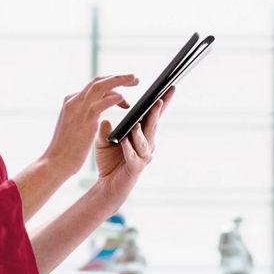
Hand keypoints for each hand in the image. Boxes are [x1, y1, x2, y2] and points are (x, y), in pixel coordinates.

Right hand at [43, 74, 138, 181]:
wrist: (56, 161)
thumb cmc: (67, 148)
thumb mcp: (76, 127)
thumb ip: (85, 116)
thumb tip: (98, 115)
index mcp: (72, 102)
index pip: (94, 85)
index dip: (111, 83)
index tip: (124, 85)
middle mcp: (74, 101)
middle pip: (98, 81)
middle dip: (118, 77)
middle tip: (135, 78)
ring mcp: (78, 108)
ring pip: (100, 86)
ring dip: (120, 81)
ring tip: (135, 81)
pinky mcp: (85, 119)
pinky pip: (101, 103)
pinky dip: (113, 98)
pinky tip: (124, 98)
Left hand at [94, 85, 174, 201]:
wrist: (107, 185)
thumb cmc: (109, 161)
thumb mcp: (105, 142)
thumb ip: (106, 131)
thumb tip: (106, 119)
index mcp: (142, 135)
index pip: (153, 116)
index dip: (161, 103)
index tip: (169, 88)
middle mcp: (147, 145)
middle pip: (153, 126)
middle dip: (156, 113)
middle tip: (158, 100)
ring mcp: (143, 157)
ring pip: (145, 142)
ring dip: (141, 133)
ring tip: (136, 124)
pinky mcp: (135, 168)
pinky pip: (133, 157)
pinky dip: (129, 149)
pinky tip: (124, 142)